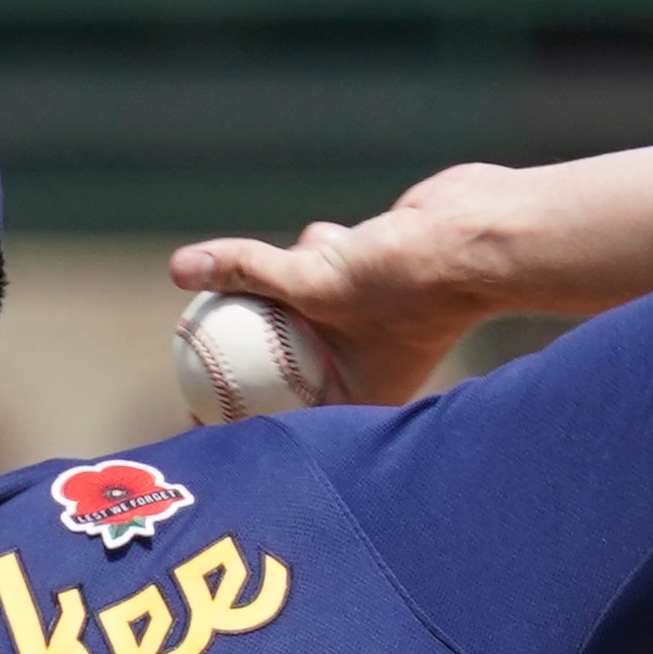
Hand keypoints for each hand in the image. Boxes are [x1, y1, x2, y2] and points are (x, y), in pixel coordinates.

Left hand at [168, 162, 521, 409]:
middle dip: (244, 348)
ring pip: (296, 300)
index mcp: (354, 396)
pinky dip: (317, 246)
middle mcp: (360, 364)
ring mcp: (364, 321)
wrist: (475, 236)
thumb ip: (246, 272)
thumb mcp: (312, 282)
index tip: (192, 410)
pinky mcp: (368, 277)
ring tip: (289, 269)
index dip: (235, 417)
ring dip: (286, 278)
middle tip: (190, 341)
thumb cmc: (403, 281)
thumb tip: (178, 269)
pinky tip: (327, 236)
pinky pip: (319, 262)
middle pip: (282, 363)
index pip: (281, 417)